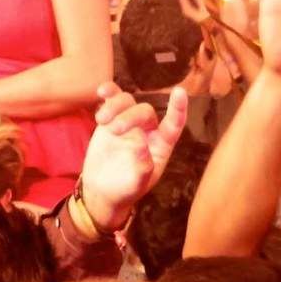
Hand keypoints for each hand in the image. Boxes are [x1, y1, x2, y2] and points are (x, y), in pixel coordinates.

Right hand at [78, 84, 189, 231]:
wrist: (102, 190)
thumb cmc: (125, 189)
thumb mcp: (137, 185)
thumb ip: (143, 167)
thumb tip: (141, 144)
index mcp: (161, 146)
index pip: (173, 124)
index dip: (178, 108)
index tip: (180, 91)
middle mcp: (147, 130)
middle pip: (145, 111)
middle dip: (131, 117)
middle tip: (116, 130)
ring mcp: (128, 122)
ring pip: (127, 101)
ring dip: (115, 106)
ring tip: (101, 120)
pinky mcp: (110, 119)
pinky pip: (112, 99)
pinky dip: (108, 92)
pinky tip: (101, 91)